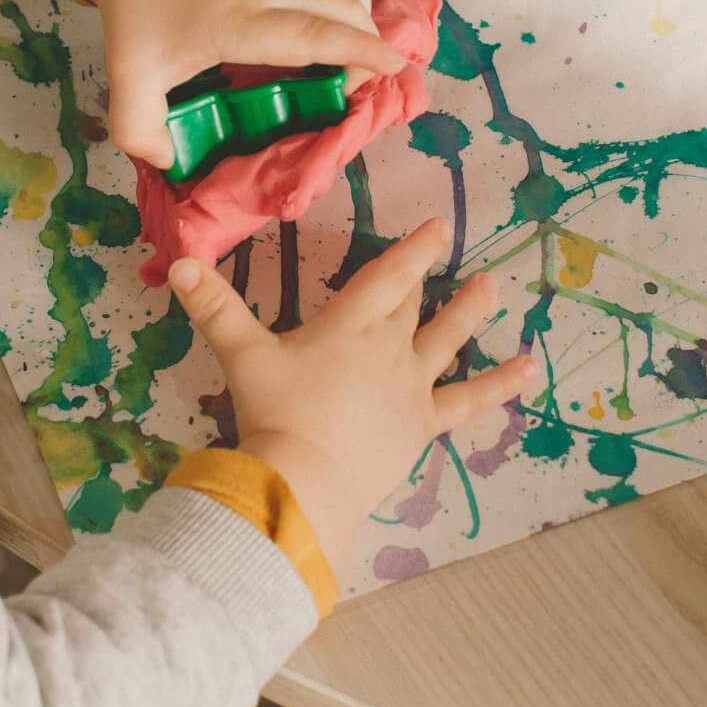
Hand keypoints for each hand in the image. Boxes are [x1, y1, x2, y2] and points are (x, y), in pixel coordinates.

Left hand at [71, 0, 405, 168]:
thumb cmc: (136, 13)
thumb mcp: (125, 79)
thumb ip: (138, 130)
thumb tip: (169, 159)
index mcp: (235, 23)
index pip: (310, 32)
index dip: (357, 49)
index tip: (392, 66)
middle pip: (339, 8)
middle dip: (366, 44)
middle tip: (356, 82)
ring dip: (363, 14)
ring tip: (355, 49)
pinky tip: (347, 1)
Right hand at [167, 219, 537, 559]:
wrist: (305, 482)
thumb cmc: (274, 415)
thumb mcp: (240, 355)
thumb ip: (213, 306)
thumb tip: (178, 261)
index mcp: (350, 325)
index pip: (389, 275)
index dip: (413, 248)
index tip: (438, 224)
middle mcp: (390, 348)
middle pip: (413, 305)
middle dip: (428, 277)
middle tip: (452, 252)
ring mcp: (412, 388)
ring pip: (449, 340)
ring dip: (471, 312)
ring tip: (494, 287)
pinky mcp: (422, 426)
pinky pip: (470, 400)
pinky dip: (500, 383)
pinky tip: (529, 369)